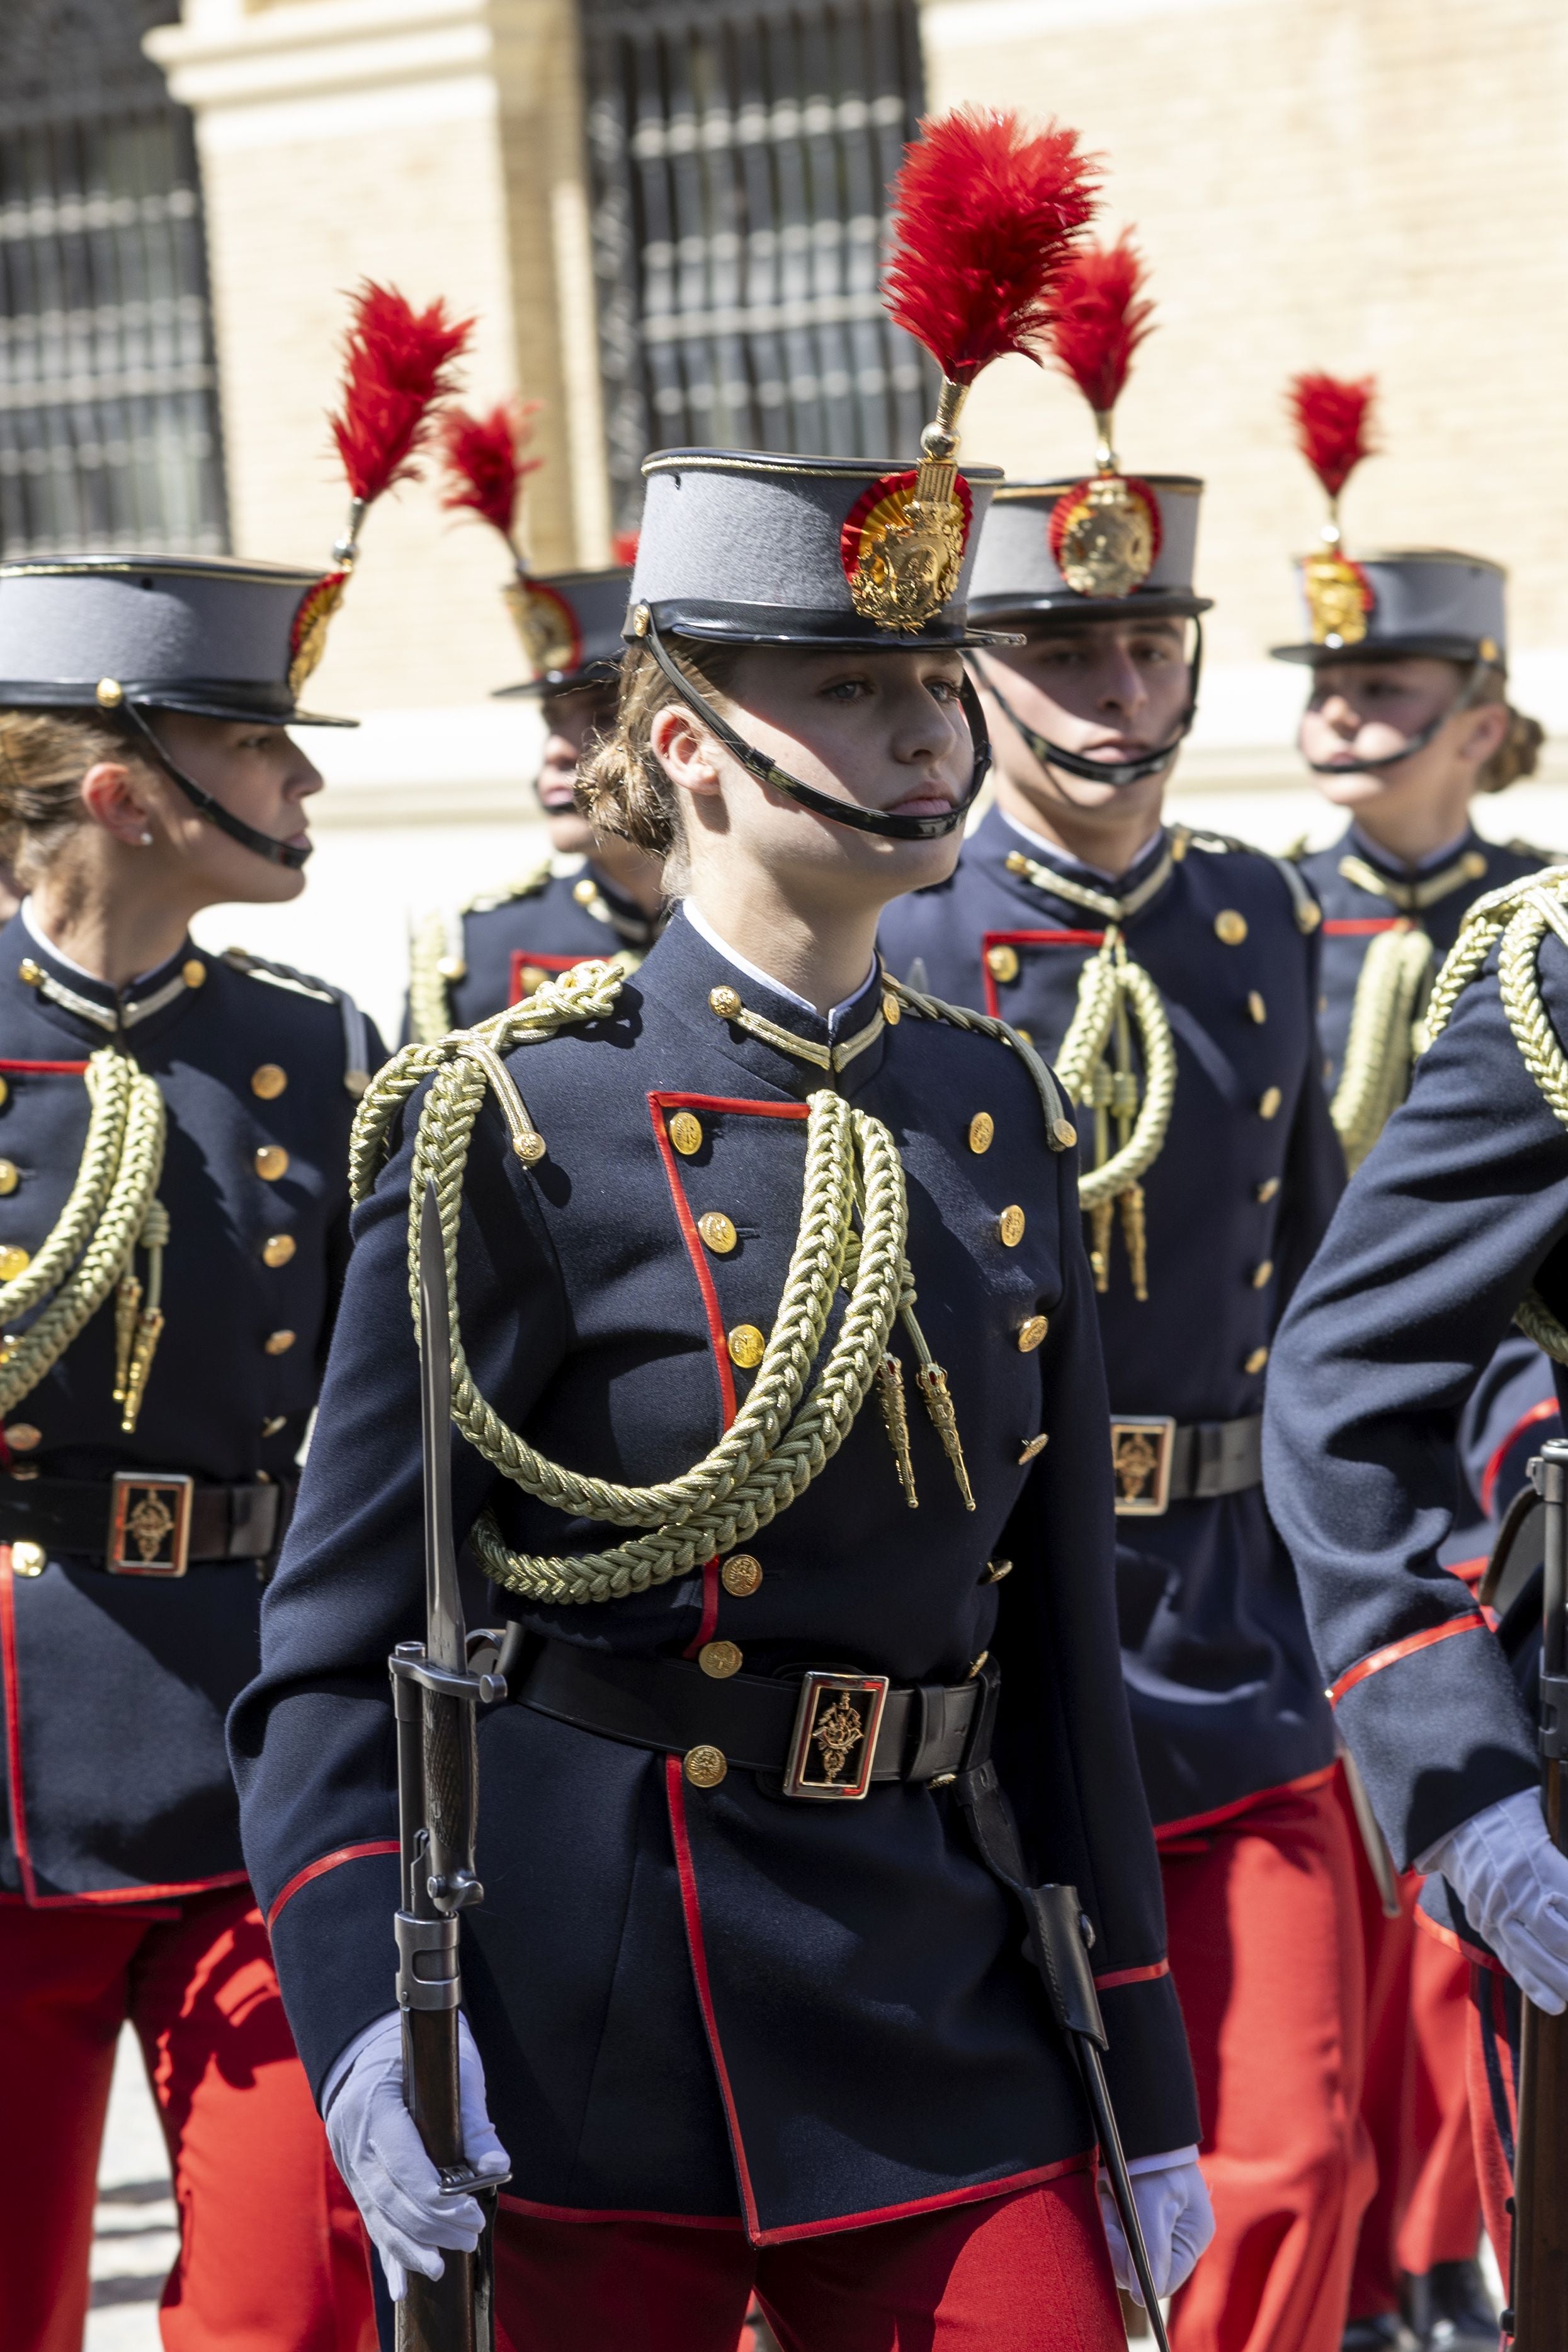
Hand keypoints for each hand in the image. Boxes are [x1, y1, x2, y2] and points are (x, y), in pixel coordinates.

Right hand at [324, 2010, 508, 2300]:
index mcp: (376, 2102)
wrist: (375, 2043)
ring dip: (411, 2247)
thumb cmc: (424, 2051)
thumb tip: (498, 2167)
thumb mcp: (455, 2070)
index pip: (403, 2163)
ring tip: (442, 2265)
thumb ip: (473, 2122)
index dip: (437, 2198)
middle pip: (391, 2197)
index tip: (472, 2214)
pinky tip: (402, 2283)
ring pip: (378, 2215)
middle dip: (432, 2226)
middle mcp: (353, 2136)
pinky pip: (372, 2218)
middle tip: (472, 2234)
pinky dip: (390, 2250)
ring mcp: (348, 2159)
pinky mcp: (355, 2175)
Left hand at [1096, 2153, 1213, 2304]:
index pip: (1164, 2281)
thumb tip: (1145, 2298)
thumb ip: (1151, 2251)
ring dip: (1111, 2229)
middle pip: (1140, 2268)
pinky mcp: (1137, 2218)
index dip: (1137, 2271)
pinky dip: (1108, 2218)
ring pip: (1124, 2252)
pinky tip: (1108, 2197)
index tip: (1117, 2242)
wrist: (1136, 2125)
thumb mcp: (1153, 2204)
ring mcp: (1157, 2228)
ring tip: (1110, 2199)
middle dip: (1120, 2245)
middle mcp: (1176, 2237)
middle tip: (1110, 2216)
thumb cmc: (1151, 2161)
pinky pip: (1117, 2234)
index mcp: (1192, 2237)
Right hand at [1423, 1786, 1567, 2012]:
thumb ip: (1564, 1868)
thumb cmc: (1513, 1820)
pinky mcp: (1485, 1921)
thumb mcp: (1546, 1832)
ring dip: (1561, 1980)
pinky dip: (1532, 1983)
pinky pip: (1510, 1957)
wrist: (1460, 1819)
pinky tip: (1553, 2002)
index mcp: (1542, 1864)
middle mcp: (1520, 1891)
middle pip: (1560, 1940)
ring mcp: (1499, 1909)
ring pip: (1534, 1955)